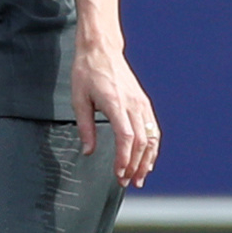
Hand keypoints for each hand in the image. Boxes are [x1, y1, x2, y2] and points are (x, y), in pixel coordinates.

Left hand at [71, 37, 158, 186]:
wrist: (101, 50)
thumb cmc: (87, 73)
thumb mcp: (78, 100)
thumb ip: (85, 128)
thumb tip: (88, 151)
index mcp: (115, 103)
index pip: (126, 137)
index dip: (125, 158)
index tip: (119, 174)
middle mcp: (133, 104)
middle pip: (141, 141)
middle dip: (135, 165)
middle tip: (126, 182)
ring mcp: (141, 103)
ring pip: (151, 137)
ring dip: (147, 159)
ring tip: (139, 177)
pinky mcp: (144, 102)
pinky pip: (153, 128)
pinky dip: (152, 146)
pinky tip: (147, 159)